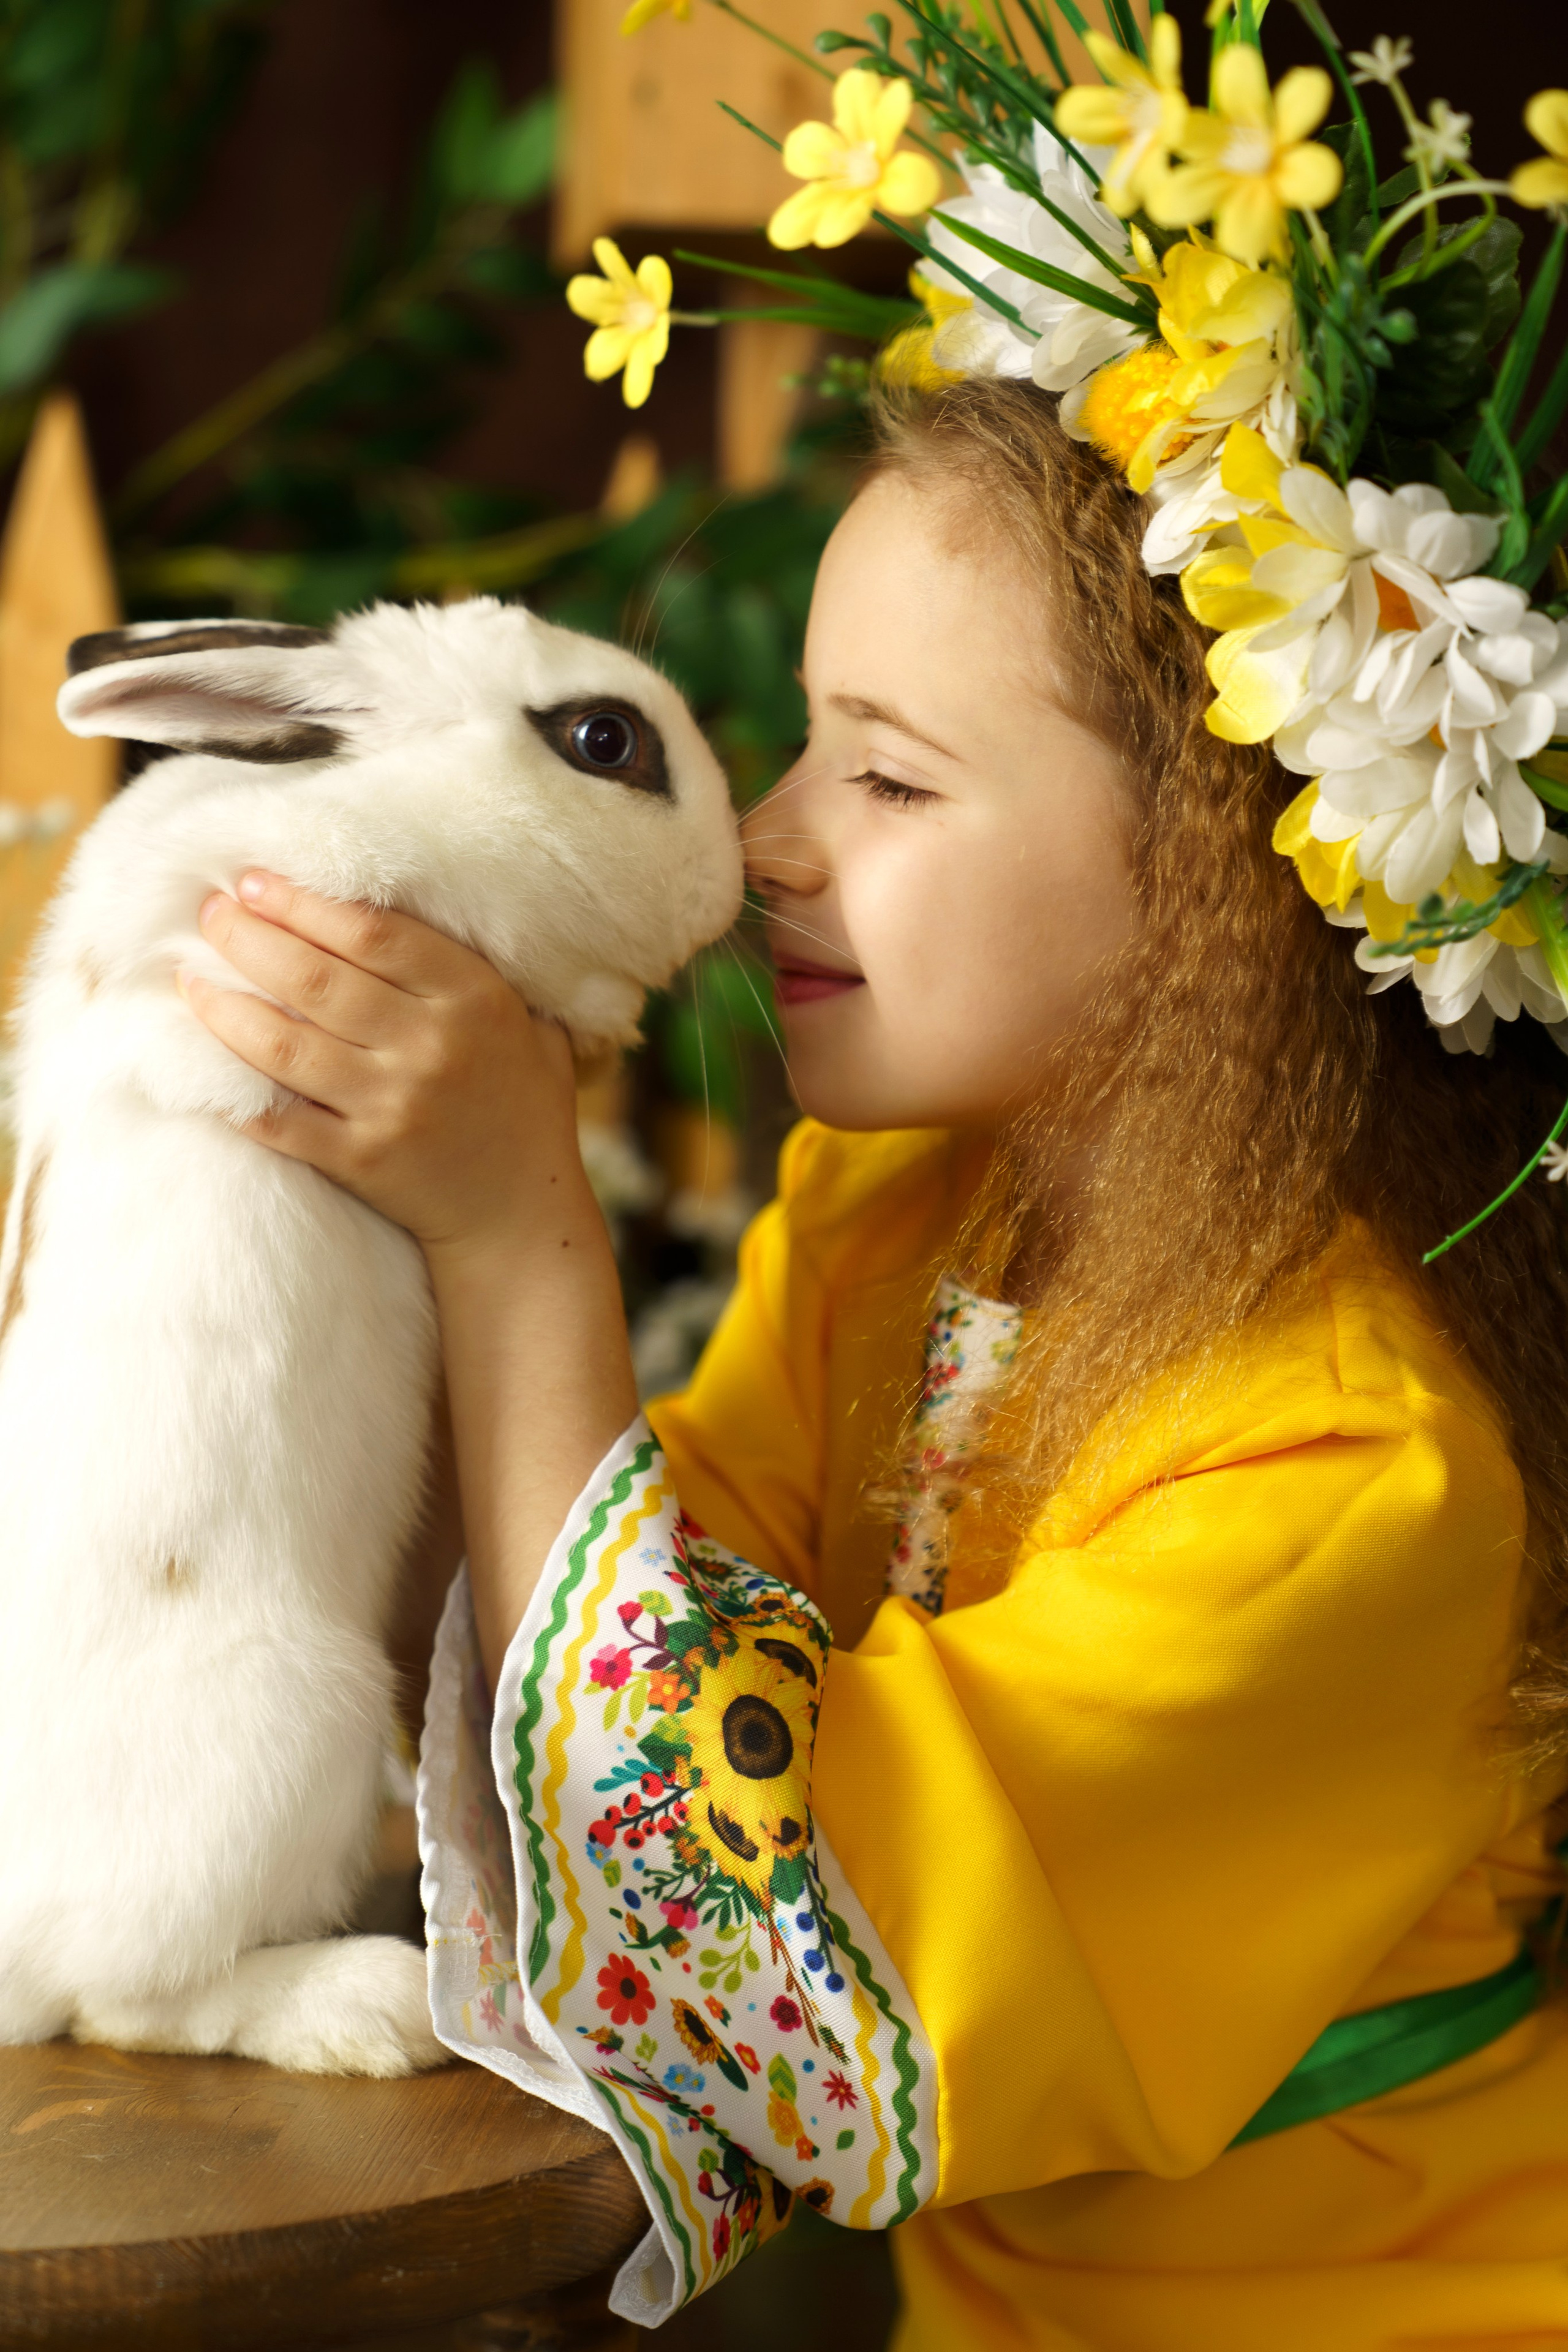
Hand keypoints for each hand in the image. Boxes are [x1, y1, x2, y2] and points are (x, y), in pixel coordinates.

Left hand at [181, 871, 583, 1254]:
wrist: (520, 1212)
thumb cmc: (520, 1102)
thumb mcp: (526, 1021)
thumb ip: (471, 969)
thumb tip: (393, 904)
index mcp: (473, 999)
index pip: (372, 932)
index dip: (303, 902)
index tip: (254, 882)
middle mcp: (431, 1047)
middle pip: (315, 978)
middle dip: (248, 938)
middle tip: (210, 913)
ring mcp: (392, 1107)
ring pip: (284, 1044)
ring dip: (224, 1006)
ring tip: (190, 977)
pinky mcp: (360, 1159)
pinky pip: (278, 1120)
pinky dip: (233, 1092)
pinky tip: (200, 1061)